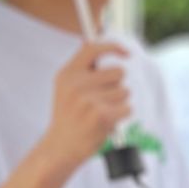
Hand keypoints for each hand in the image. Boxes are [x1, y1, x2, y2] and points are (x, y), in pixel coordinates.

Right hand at [41, 41, 132, 171]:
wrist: (60, 146)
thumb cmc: (69, 115)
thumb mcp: (66, 87)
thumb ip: (82, 67)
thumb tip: (93, 42)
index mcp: (67, 74)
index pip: (93, 49)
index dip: (113, 47)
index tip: (126, 53)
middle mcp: (76, 84)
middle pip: (119, 72)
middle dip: (116, 86)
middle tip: (100, 101)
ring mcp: (88, 100)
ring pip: (125, 91)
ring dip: (118, 103)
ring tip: (99, 112)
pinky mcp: (101, 115)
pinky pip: (127, 108)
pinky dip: (122, 115)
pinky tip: (105, 122)